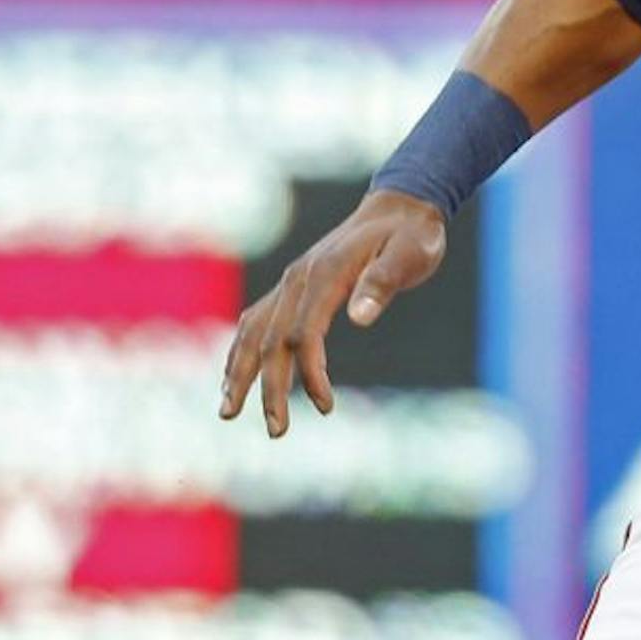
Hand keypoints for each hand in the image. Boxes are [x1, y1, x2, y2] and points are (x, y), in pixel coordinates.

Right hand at [219, 188, 446, 437]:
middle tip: (277, 432)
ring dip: (239, 374)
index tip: (326, 406)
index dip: (310, 372)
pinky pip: (256, 321)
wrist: (402, 207)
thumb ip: (383, 282)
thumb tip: (360, 317)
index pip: (304, 333)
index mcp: (325, 274)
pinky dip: (241, 351)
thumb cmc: (412, 236)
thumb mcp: (410, 255)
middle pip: (272, 340)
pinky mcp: (294, 287)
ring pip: (252, 332)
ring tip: (228, 414)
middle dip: (270, 389)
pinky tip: (233, 378)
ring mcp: (292, 282)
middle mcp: (298, 278)